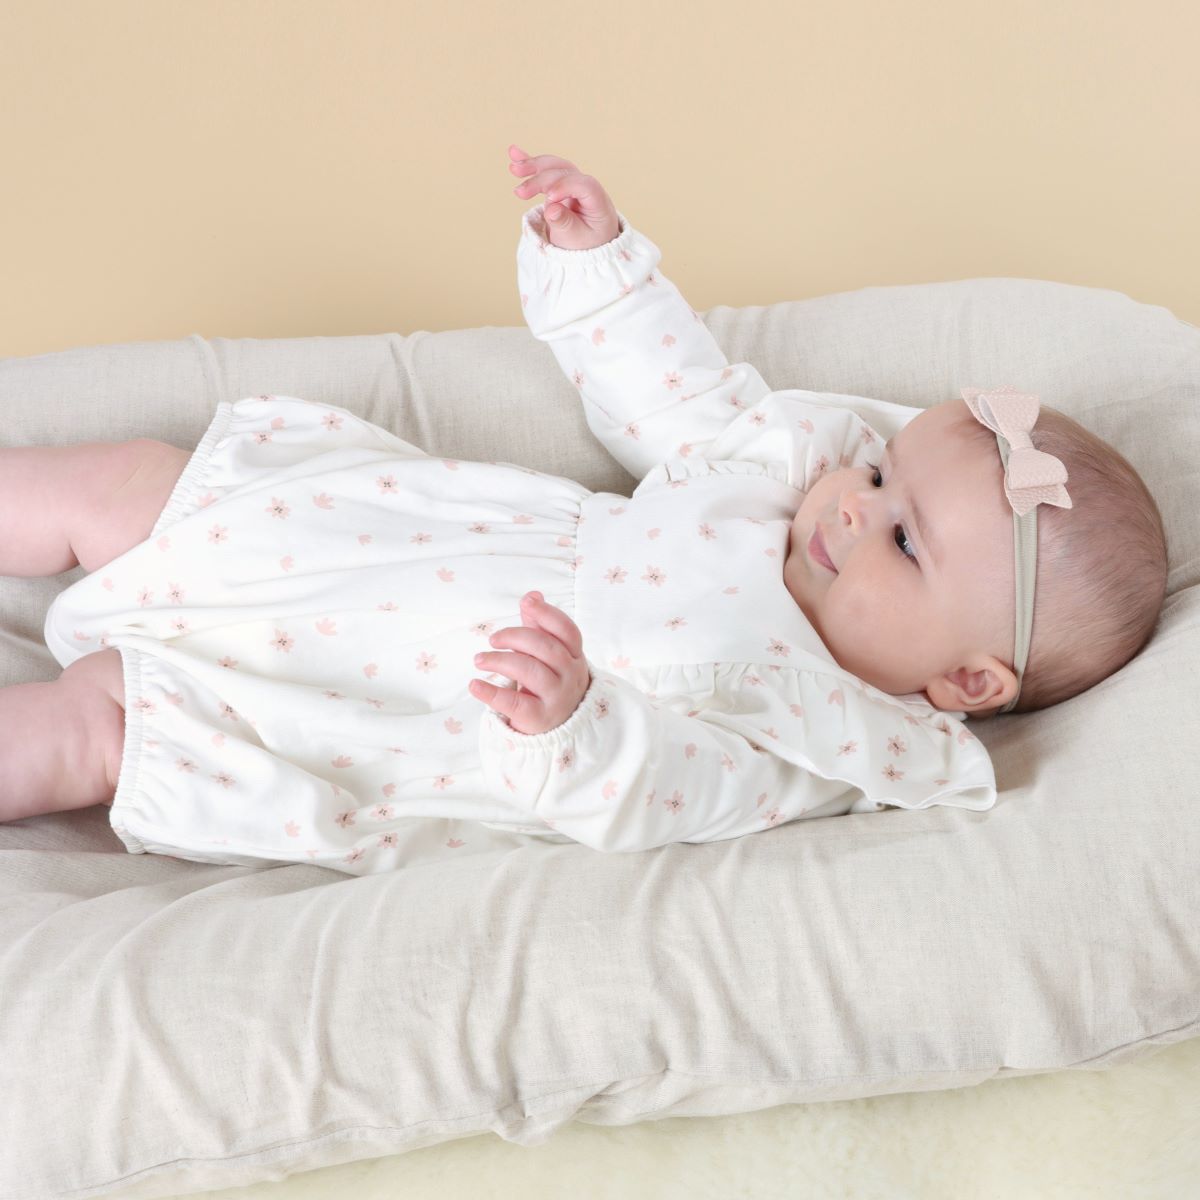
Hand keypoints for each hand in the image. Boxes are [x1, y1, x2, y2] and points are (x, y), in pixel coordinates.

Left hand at [470, 591, 591, 734]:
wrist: (557, 725)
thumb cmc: (548, 680)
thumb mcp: (547, 653)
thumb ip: (538, 625)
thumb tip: (533, 595)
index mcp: (574, 655)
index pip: (567, 630)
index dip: (548, 613)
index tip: (526, 602)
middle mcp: (571, 675)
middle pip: (546, 648)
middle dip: (516, 637)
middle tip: (493, 639)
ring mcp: (558, 697)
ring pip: (531, 672)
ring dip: (500, 661)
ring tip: (480, 659)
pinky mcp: (540, 718)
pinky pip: (515, 702)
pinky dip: (491, 692)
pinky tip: (475, 685)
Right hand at [508, 144, 620, 250]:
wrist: (588, 242)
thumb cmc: (585, 242)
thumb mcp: (575, 239)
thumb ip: (564, 224)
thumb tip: (550, 210)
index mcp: (598, 201)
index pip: (584, 185)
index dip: (566, 187)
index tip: (549, 198)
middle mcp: (587, 187)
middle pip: (565, 173)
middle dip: (542, 179)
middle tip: (520, 192)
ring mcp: (573, 182)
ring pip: (555, 166)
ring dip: (534, 166)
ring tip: (514, 169)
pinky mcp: (560, 182)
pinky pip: (546, 169)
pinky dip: (531, 162)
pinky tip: (514, 153)